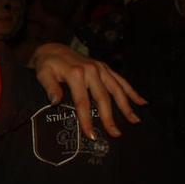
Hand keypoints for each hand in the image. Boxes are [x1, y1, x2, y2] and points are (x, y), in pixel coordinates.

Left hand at [30, 43, 145, 137]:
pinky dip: (132, 91)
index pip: (82, 102)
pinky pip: (121, 80)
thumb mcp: (43, 74)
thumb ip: (50, 87)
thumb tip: (55, 102)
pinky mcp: (105, 67)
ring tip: (135, 121)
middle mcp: (91, 70)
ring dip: (127, 106)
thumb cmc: (46, 64)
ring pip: (117, 89)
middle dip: (110, 117)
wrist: (53, 49)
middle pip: (103, 98)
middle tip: (116, 134)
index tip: (92, 135)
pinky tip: (141, 102)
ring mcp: (100, 68)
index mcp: (76, 74)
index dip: (87, 120)